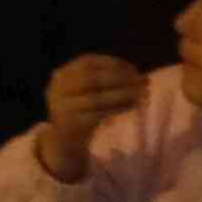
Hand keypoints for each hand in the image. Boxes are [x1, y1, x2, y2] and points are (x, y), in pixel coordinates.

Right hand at [32, 53, 149, 181]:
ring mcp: (63, 108)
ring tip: (143, 93)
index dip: (113, 63)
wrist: (64, 140)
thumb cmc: (83, 109)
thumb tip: (142, 77)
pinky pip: (100, 115)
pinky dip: (120, 108)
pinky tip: (134, 105)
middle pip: (92, 78)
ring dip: (123, 94)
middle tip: (143, 81)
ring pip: (97, 98)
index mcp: (61, 76)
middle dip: (120, 78)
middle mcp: (58, 90)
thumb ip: (107, 79)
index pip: (88, 62)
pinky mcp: (73, 125)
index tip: (134, 69)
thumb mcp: (87, 90)